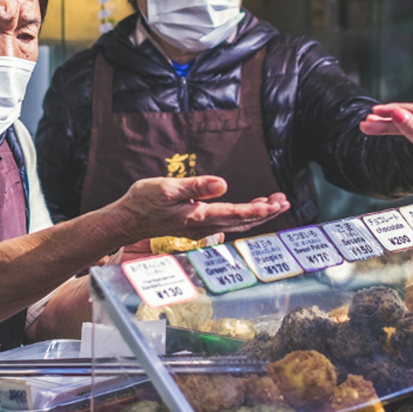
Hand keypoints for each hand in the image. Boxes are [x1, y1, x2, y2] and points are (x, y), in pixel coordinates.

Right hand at [111, 177, 289, 245]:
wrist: (127, 220)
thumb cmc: (144, 202)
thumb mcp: (167, 188)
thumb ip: (196, 186)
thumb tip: (223, 184)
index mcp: (198, 216)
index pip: (234, 214)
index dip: (257, 210)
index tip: (276, 205)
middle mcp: (203, 225)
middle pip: (242, 222)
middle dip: (266, 213)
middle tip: (285, 201)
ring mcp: (201, 227)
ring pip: (237, 223)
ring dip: (258, 214)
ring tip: (276, 203)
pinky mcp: (197, 225)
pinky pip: (228, 222)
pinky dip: (244, 216)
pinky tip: (251, 208)